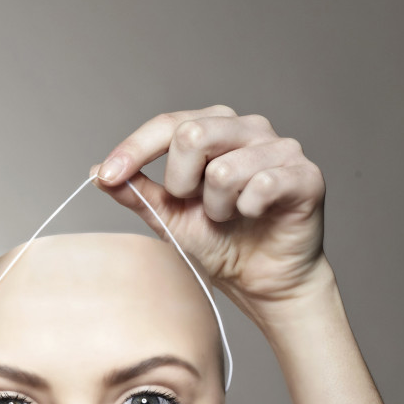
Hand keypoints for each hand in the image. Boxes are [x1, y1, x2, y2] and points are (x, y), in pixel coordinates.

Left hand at [94, 106, 327, 316]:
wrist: (261, 278)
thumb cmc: (219, 240)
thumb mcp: (167, 215)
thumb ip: (136, 191)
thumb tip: (96, 171)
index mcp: (214, 128)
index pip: (168, 124)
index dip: (134, 149)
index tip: (109, 176)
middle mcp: (248, 128)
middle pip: (192, 133)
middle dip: (179, 181)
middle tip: (192, 203)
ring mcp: (281, 148)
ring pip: (224, 169)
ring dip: (216, 206)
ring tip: (228, 215)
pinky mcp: (306, 174)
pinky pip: (262, 185)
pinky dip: (247, 210)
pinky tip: (254, 216)